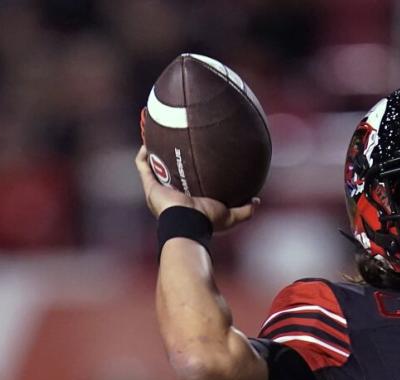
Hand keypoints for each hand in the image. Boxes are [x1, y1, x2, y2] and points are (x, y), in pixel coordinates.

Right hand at [134, 146, 258, 231]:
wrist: (187, 222)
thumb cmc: (207, 220)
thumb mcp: (231, 216)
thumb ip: (245, 210)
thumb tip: (257, 200)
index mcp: (188, 201)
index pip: (188, 183)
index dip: (191, 171)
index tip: (198, 157)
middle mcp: (172, 195)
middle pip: (170, 174)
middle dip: (172, 160)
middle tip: (178, 143)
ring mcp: (159, 191)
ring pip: (154, 168)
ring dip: (155, 154)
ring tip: (159, 137)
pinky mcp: (150, 186)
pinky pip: (142, 166)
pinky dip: (144, 155)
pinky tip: (149, 141)